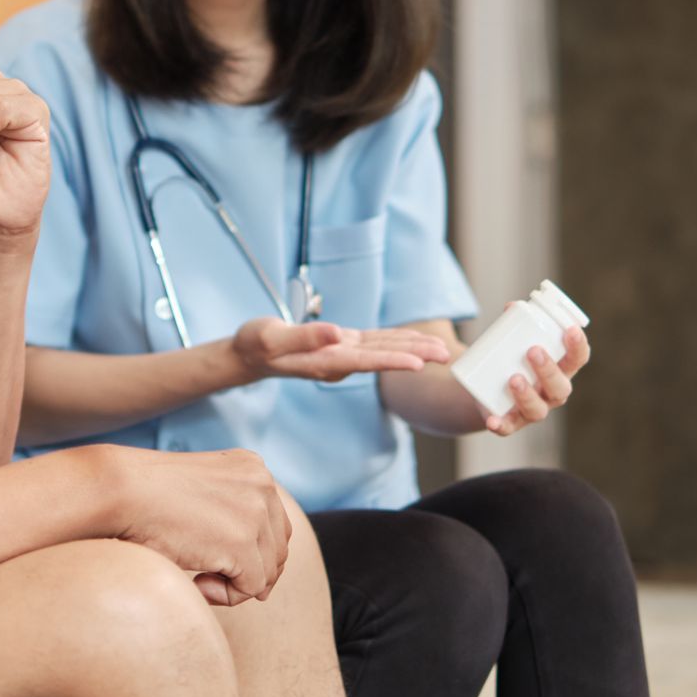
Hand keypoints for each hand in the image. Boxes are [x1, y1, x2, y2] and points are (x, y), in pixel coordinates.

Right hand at [98, 445, 290, 605]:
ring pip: (267, 573)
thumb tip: (265, 581)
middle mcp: (263, 484)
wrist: (120, 491)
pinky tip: (196, 581)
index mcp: (254, 468)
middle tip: (209, 577)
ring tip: (198, 577)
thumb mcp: (204, 494)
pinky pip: (251, 588)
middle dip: (249, 572)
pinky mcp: (243, 543)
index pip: (276, 525)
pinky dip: (225, 596)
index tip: (216, 562)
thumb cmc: (148, 498)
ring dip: (234, 585)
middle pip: (278, 550)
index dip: (252, 554)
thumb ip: (234, 515)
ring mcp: (256, 512)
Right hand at [229, 317, 449, 384]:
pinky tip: (413, 341)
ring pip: (382, 349)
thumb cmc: (256, 345)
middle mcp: (338, 361)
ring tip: (440, 349)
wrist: (249, 354)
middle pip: (382, 357)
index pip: (365, 361)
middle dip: (415, 355)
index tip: (420, 363)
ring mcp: (341, 354)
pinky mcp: (340, 345)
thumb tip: (335, 334)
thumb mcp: (272, 337)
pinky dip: (395, 341)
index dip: (393, 361)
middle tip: (447, 354)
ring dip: (412, 348)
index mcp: (325, 361)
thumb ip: (304, 337)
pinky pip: (373, 343)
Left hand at [483, 321, 589, 436]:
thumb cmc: (510, 358)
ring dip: (527, 395)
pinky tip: (493, 420)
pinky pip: (509, 428)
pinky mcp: (510, 422)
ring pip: (537, 409)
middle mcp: (551, 393)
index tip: (570, 330)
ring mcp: (532, 410)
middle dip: (549, 370)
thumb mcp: (513, 340)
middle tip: (533, 351)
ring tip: (514, 378)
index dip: (578, 346)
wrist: (487, 388)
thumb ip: (513, 323)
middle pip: (560, 387)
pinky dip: (501, 425)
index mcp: (560, 369)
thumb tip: (511, 307)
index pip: (577, 359)